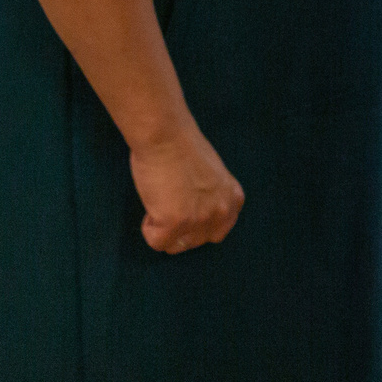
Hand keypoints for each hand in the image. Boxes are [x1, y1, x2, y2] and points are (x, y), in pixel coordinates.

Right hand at [129, 120, 243, 253]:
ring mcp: (199, 220)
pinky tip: (152, 203)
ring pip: (176, 246)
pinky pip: (156, 242)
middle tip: (169, 202)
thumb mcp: (212, 176)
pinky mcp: (175, 224)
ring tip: (161, 200)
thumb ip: (211, 200)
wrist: (165, 135)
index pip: (216, 233)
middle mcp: (221, 213)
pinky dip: (149, 228)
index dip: (196, 224)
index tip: (184, 208)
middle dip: (179, 229)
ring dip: (164, 229)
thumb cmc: (182, 148)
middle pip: (195, 242)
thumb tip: (196, 222)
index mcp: (233, 200)